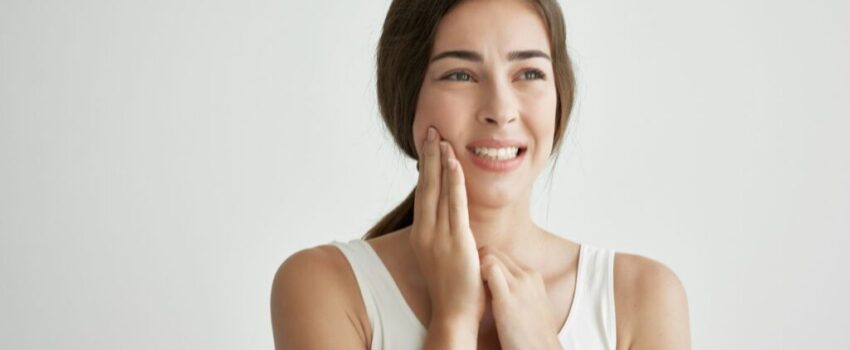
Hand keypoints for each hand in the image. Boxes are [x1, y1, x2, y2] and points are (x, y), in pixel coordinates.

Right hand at [409, 126, 485, 327]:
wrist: (453, 314)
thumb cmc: (452, 290)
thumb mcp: (442, 257)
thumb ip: (444, 235)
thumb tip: (451, 219)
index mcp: (420, 235)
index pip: (423, 194)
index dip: (426, 168)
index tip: (428, 146)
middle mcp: (425, 232)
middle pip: (426, 186)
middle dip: (428, 156)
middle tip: (431, 130)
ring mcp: (438, 236)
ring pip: (438, 190)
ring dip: (440, 162)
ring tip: (441, 138)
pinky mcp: (456, 240)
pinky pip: (455, 204)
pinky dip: (454, 182)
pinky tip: (454, 163)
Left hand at [480, 246, 562, 349]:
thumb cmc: (533, 334)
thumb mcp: (532, 304)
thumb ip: (519, 290)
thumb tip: (500, 286)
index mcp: (533, 277)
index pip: (503, 256)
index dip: (486, 263)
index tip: (477, 276)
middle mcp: (527, 276)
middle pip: (495, 252)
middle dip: (479, 262)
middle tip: (469, 279)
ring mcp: (519, 285)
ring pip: (490, 256)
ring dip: (476, 268)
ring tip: (472, 286)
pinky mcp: (508, 298)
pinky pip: (489, 269)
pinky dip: (478, 274)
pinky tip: (475, 291)